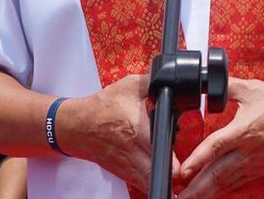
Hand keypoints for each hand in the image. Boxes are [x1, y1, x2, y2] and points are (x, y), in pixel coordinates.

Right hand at [56, 74, 178, 191]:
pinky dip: (151, 181)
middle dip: (174, 175)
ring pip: (149, 183)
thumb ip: (153, 83)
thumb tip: (174, 80)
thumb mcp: (130, 86)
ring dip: (164, 180)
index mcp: (137, 130)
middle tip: (185, 169)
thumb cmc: (102, 106)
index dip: (176, 160)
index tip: (186, 159)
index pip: (160, 152)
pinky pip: (141, 184)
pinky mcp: (122, 172)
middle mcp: (132, 152)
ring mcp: (126, 166)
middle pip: (157, 176)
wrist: (77, 125)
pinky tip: (159, 172)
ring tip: (174, 172)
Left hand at [177, 78, 263, 197]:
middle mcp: (246, 151)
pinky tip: (205, 195)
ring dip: (203, 194)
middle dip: (195, 188)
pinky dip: (218, 192)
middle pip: (217, 174)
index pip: (217, 146)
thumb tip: (206, 80)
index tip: (183, 169)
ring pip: (223, 184)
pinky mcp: (255, 171)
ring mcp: (251, 164)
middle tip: (175, 196)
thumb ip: (229, 87)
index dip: (199, 159)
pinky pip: (233, 184)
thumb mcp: (254, 89)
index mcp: (244, 130)